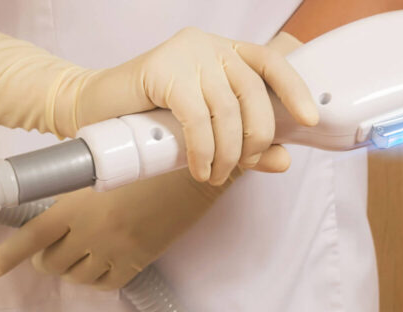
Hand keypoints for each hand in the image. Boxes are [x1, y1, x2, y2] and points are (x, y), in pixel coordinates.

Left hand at [0, 167, 232, 288]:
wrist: (191, 174)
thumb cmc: (146, 161)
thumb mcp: (102, 168)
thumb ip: (76, 188)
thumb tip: (56, 205)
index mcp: (78, 204)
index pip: (33, 236)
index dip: (7, 257)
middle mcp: (93, 232)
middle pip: (51, 263)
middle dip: (46, 258)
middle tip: (53, 248)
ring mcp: (116, 250)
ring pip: (76, 278)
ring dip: (71, 269)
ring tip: (80, 253)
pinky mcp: (139, 262)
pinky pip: (105, 284)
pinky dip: (96, 279)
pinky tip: (101, 265)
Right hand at [74, 27, 317, 183]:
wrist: (92, 109)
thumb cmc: (151, 120)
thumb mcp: (206, 133)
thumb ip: (246, 144)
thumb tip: (284, 160)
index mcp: (226, 53)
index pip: (272, 64)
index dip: (295, 91)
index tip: (309, 120)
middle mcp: (210, 46)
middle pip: (255, 95)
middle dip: (254, 141)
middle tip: (238, 167)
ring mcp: (187, 54)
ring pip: (228, 111)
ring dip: (226, 154)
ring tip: (213, 175)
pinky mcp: (164, 68)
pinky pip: (198, 117)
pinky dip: (203, 151)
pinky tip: (199, 169)